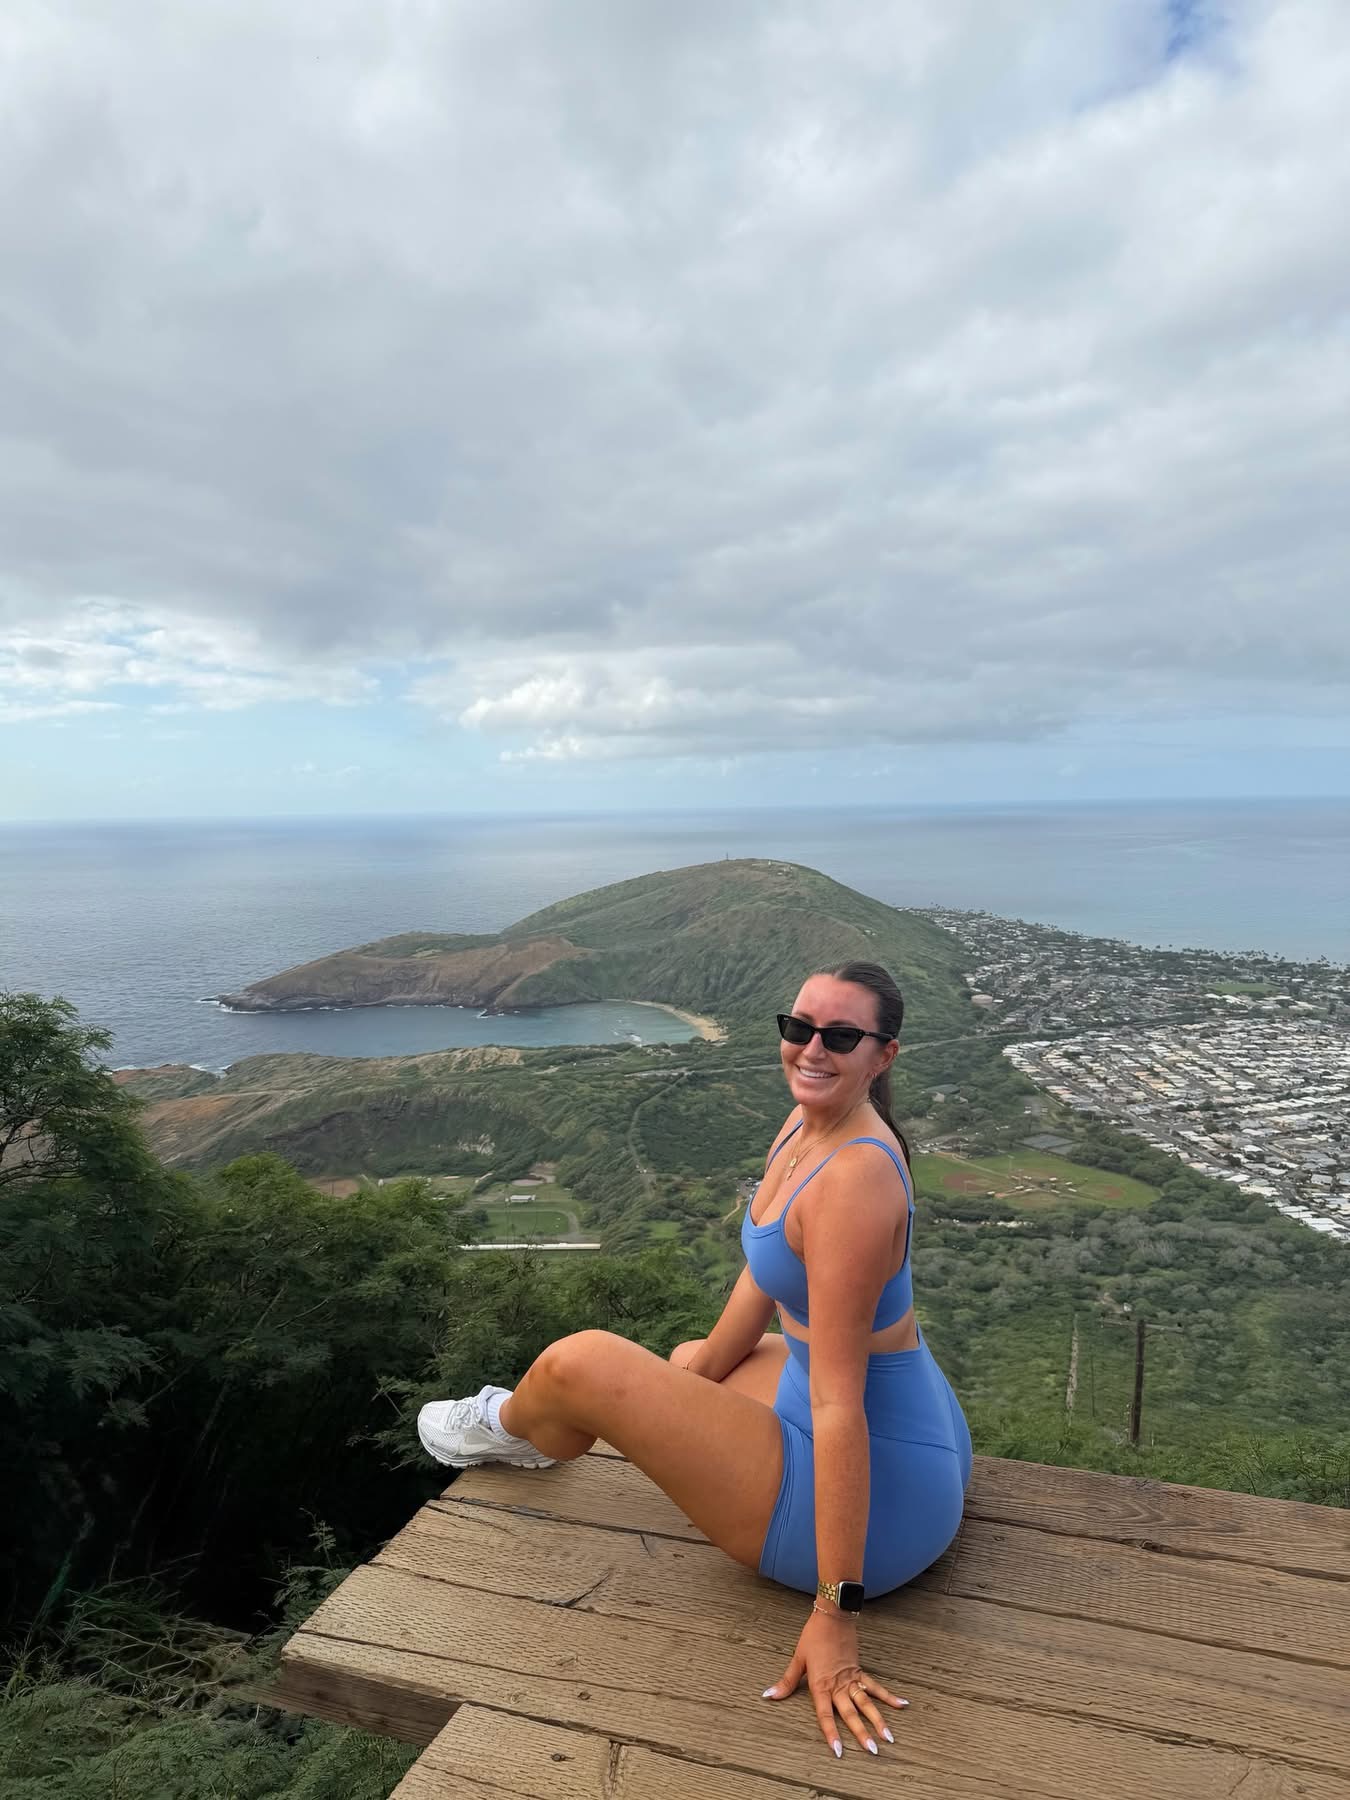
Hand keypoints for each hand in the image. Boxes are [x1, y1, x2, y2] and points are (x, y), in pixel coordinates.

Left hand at [761, 1606, 907, 1757]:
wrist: (833, 1615)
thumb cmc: (813, 1636)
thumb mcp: (798, 1659)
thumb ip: (787, 1681)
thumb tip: (769, 1696)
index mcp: (821, 1685)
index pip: (825, 1714)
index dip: (831, 1733)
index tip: (839, 1751)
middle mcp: (838, 1685)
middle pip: (851, 1713)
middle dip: (861, 1733)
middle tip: (873, 1751)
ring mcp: (851, 1678)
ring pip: (866, 1703)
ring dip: (878, 1720)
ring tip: (889, 1738)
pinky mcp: (859, 1670)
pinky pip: (875, 1686)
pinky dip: (888, 1696)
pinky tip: (902, 1704)